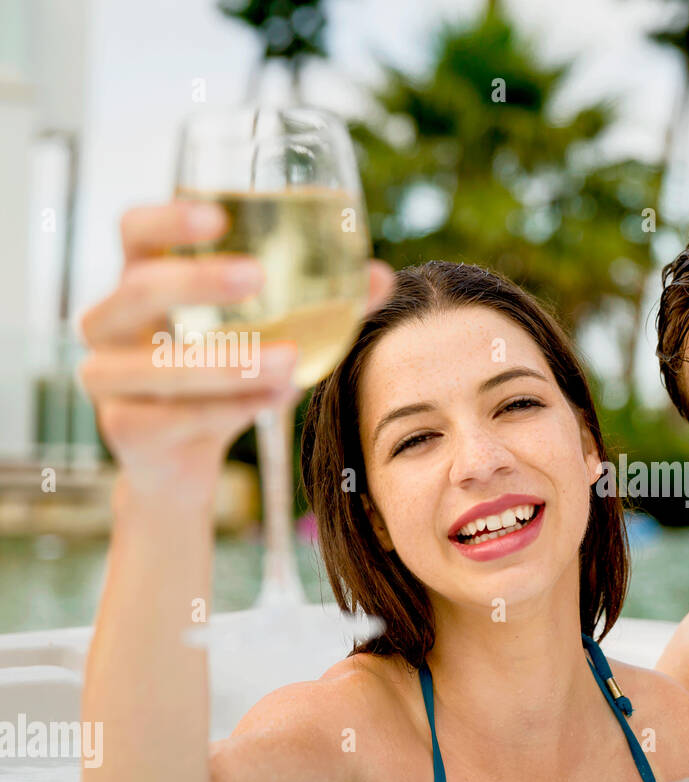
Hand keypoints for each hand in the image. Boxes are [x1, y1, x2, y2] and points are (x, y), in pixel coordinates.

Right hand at [78, 201, 394, 496]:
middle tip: (257, 277)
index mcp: (142, 280)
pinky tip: (275, 398)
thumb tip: (382, 276)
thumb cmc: (227, 377)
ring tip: (288, 362)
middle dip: (198, 281)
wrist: (182, 460)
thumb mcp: (271, 334)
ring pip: (158, 364)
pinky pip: (177, 416)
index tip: (218, 216)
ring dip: (227, 361)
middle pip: (139, 287)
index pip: (136, 231)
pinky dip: (230, 408)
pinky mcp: (126, 428)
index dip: (168, 219)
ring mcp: (108, 377)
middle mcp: (110, 322)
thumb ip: (323, 304)